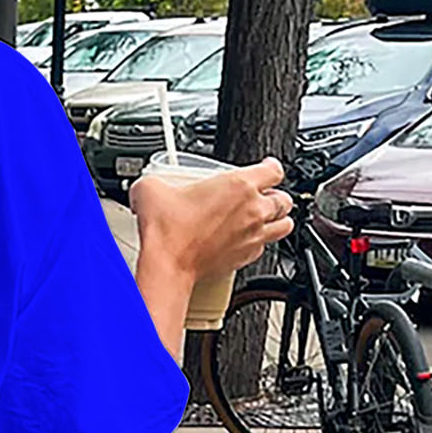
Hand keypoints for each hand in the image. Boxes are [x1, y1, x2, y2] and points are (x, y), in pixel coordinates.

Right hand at [130, 157, 293, 281]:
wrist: (167, 266)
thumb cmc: (168, 232)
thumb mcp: (152, 190)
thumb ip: (154, 181)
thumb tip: (146, 184)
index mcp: (240, 185)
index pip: (274, 169)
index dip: (271, 167)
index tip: (265, 168)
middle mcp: (253, 210)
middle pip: (284, 198)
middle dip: (275, 196)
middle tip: (262, 197)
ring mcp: (253, 236)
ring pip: (284, 225)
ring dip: (278, 220)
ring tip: (266, 219)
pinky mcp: (245, 258)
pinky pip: (264, 249)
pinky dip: (260, 244)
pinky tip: (247, 241)